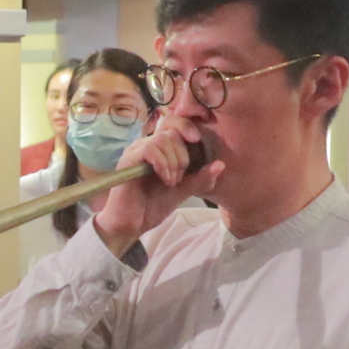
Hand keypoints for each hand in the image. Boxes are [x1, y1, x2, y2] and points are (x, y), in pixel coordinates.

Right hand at [93, 114, 222, 256]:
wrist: (131, 225)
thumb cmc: (152, 206)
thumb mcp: (183, 191)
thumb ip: (200, 179)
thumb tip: (221, 165)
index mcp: (158, 149)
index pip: (174, 123)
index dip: (187, 126)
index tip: (197, 140)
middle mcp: (145, 145)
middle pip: (172, 131)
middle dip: (182, 155)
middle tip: (179, 178)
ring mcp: (135, 152)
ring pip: (162, 139)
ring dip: (173, 161)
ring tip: (171, 182)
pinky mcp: (127, 160)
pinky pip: (150, 149)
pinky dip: (162, 163)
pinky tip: (164, 179)